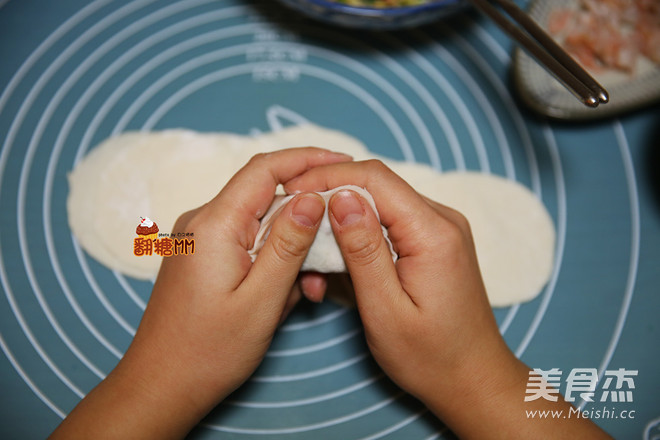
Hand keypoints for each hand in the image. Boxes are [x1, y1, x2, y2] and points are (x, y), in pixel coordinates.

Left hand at [50, 147, 350, 439]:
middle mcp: (203, 222)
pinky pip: (248, 243)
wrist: (161, 386)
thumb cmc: (209, 351)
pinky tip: (286, 293)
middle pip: (266, 196)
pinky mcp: (203, 256)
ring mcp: (200, 239)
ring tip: (310, 288)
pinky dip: (274, 261)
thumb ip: (288, 244)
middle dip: (306, 218)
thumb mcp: (262, 300)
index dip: (308, 158)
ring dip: (292, 248)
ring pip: (261, 224)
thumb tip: (313, 197)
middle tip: (338, 245)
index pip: (265, 168)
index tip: (345, 162)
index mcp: (214, 225)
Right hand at [286, 159, 610, 438]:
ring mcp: (440, 228)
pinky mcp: (433, 241)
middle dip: (329, 200)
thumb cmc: (430, 358)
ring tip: (312, 257)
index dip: (327, 177)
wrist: (474, 379)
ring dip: (342, 223)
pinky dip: (359, 238)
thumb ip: (362, 250)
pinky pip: (389, 224)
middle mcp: (442, 219)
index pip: (374, 177)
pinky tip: (339, 264)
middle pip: (376, 186)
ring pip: (379, 204)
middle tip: (292, 226)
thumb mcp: (385, 310)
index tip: (289, 190)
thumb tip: (338, 196)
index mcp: (433, 232)